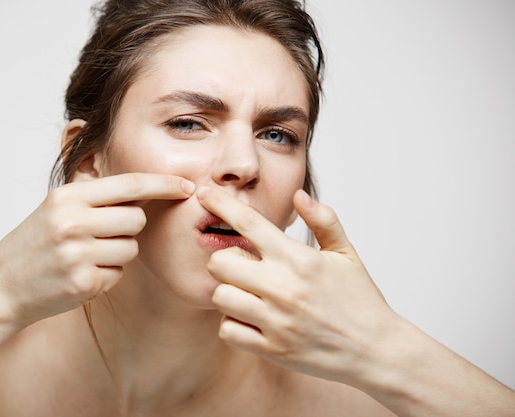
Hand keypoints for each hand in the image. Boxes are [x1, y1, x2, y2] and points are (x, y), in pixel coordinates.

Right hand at [0, 173, 194, 325]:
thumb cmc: (34, 244)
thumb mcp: (56, 208)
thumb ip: (95, 197)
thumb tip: (143, 188)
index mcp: (67, 197)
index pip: (129, 185)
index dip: (163, 184)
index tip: (186, 186)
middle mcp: (73, 222)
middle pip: (137, 220)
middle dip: (129, 228)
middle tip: (101, 235)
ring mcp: (78, 254)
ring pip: (131, 248)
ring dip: (117, 253)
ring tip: (85, 256)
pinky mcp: (84, 283)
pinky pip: (119, 274)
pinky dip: (106, 276)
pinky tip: (80, 275)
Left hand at [198, 186, 396, 383]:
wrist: (376, 350)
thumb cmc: (360, 299)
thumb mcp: (346, 253)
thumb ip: (323, 220)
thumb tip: (298, 196)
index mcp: (298, 259)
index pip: (248, 223)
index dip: (220, 204)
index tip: (204, 195)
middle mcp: (283, 288)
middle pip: (220, 262)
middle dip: (226, 260)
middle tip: (243, 267)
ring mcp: (276, 321)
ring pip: (220, 296)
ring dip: (229, 293)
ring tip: (250, 295)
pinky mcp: (272, 349)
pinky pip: (228, 330)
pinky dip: (233, 323)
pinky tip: (252, 319)